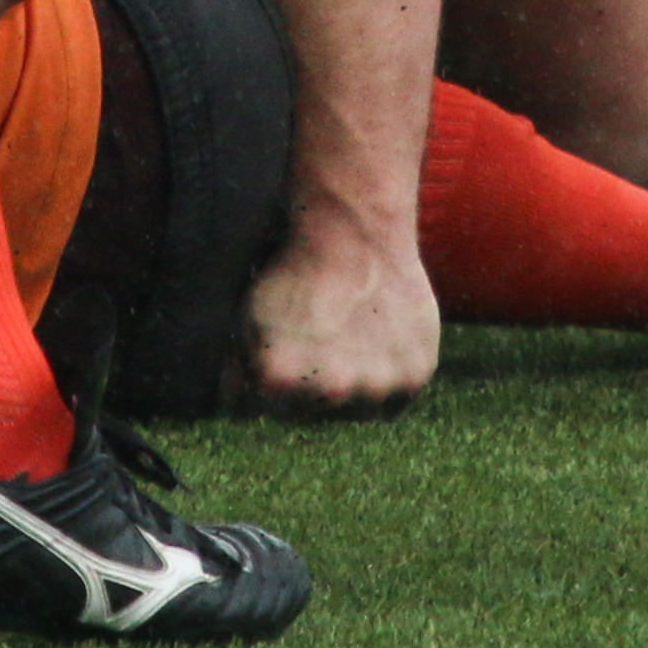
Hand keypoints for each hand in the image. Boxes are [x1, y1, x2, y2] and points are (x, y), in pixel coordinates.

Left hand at [240, 204, 436, 416]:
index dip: (270, 382)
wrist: (354, 232)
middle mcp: (330, 391)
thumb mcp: (249, 316)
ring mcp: (376, 387)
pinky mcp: (414, 377)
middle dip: (310, 390)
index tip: (281, 351)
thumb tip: (233, 409)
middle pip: (314, 416)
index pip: (267, 411)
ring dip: (352, 390)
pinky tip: (376, 346)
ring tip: (348, 341)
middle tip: (317, 342)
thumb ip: (237, 370)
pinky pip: (395, 400)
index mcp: (280, 381)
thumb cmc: (295, 272)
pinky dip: (387, 382)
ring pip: (357, 410)